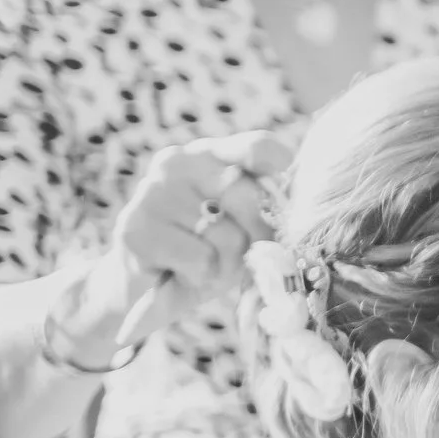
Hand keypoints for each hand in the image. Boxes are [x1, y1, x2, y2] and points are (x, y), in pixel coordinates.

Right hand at [64, 129, 298, 357]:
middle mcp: (177, 163)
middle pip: (251, 197)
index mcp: (209, 154)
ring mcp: (152, 193)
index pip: (260, 148)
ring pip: (228, 236)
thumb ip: (267, 208)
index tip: (290, 203)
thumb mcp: (241, 225)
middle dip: (258, 238)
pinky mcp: (135, 228)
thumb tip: (303, 212)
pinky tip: (180, 273)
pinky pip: (201, 259)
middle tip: (239, 254)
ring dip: (226, 264)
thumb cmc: (204, 252)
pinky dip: (200, 277)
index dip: (284, 173)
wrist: (140, 289)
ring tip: (203, 265)